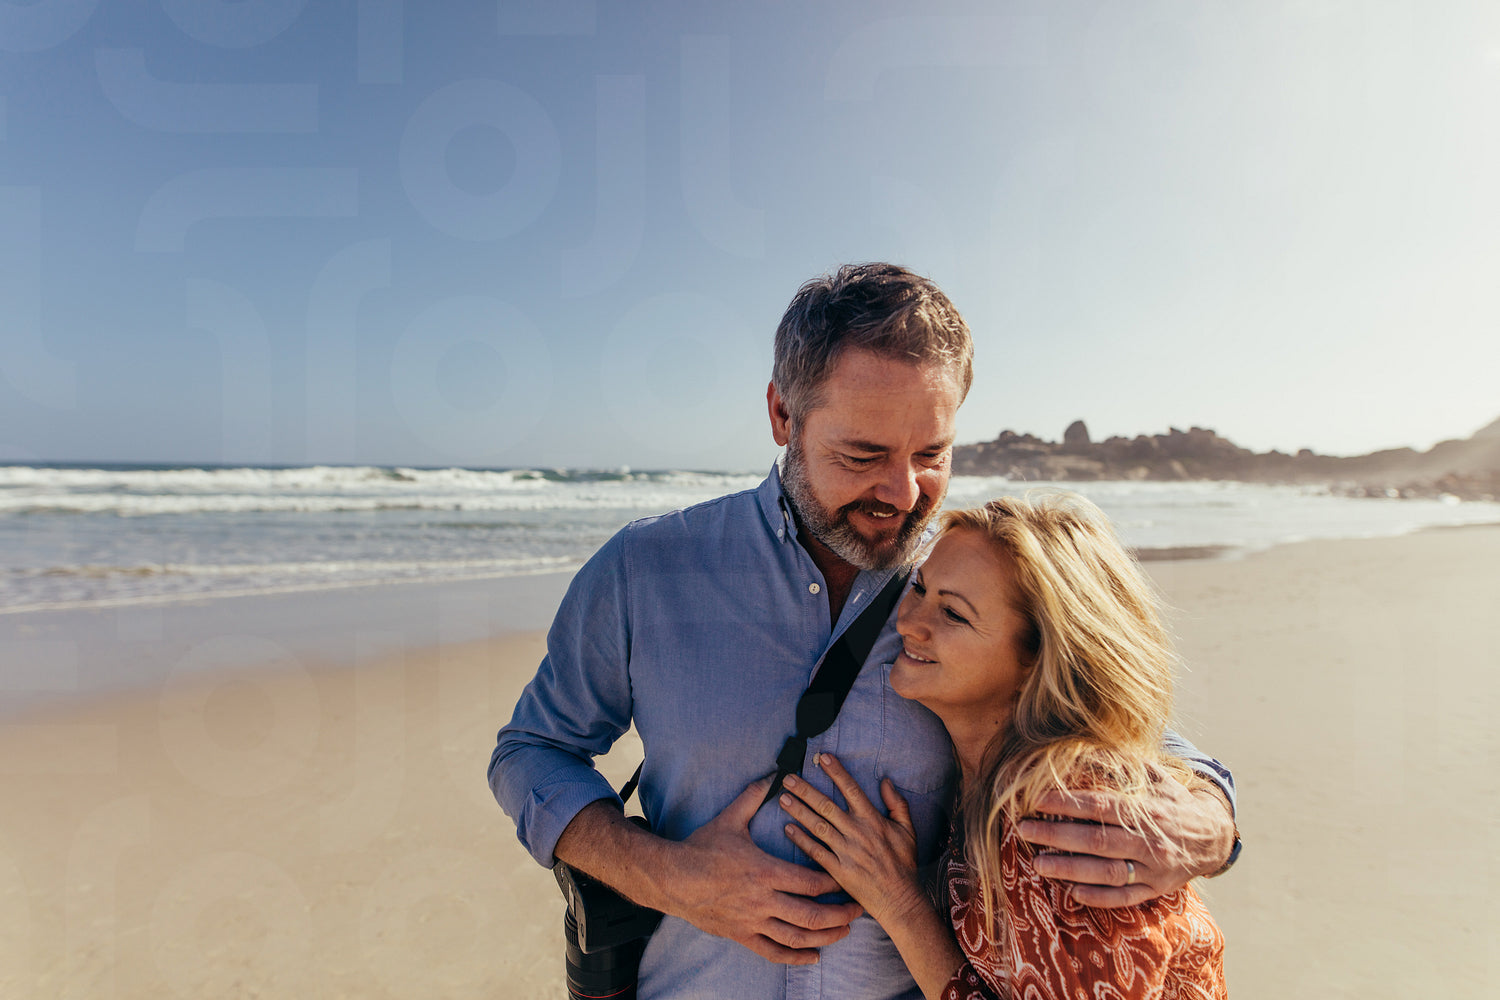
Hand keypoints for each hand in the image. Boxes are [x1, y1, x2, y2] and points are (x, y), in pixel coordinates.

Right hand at [664, 778, 864, 963]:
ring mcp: (752, 921)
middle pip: (811, 914)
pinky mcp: (741, 935)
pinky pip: (774, 952)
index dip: (833, 883)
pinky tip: (813, 956)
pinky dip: (796, 957)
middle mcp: (762, 900)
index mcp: (765, 871)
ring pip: (797, 937)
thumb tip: (773, 773)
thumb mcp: (729, 819)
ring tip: (844, 932)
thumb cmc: (702, 848)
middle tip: (858, 910)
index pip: (810, 882)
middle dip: (840, 914)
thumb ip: (753, 796)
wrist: (672, 878)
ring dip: (825, 937)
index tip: (848, 879)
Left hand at [777, 753, 927, 927]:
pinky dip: (802, 841)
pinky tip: (788, 829)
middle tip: (787, 777)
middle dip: (806, 789)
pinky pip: (816, 852)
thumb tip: (885, 780)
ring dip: (799, 811)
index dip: (836, 772)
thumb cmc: (904, 863)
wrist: (901, 899)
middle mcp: (857, 833)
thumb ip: (897, 803)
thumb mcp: (908, 830)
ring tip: (783, 798)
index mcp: (873, 820)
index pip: (852, 789)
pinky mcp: (838, 871)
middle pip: (826, 805)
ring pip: (818, 826)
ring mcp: (847, 852)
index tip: (822, 757)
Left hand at [1015, 778, 1234, 907]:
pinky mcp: (1155, 889)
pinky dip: (1098, 897)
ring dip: (1070, 869)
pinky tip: (1072, 893)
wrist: (1213, 836)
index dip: (1066, 803)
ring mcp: (1152, 869)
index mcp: (1147, 810)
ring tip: (1038, 864)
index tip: (1036, 800)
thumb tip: (1083, 747)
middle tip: (1024, 830)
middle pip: (1097, 840)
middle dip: (1057, 836)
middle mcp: (1149, 841)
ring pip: (1106, 873)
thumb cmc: (1172, 802)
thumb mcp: (1155, 777)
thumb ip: (1122, 764)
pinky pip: (1124, 898)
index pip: (1100, 806)